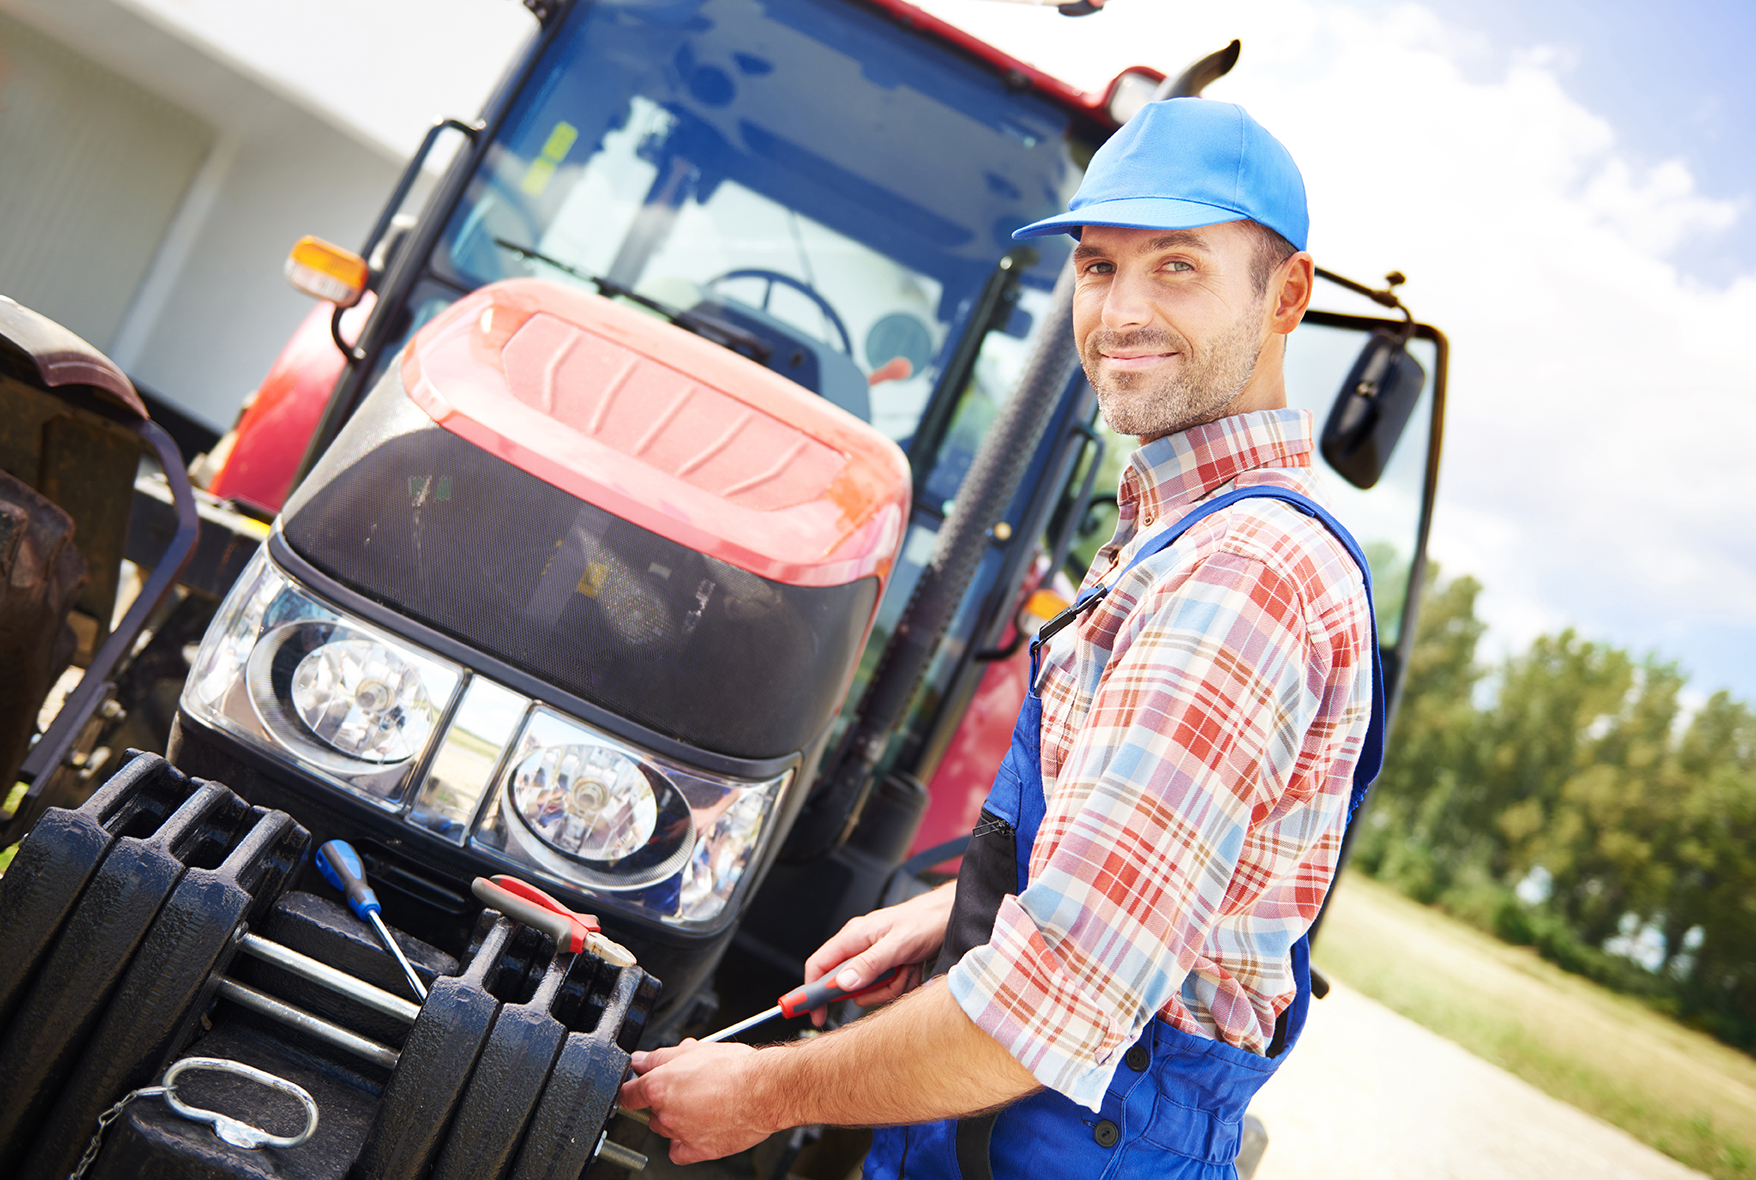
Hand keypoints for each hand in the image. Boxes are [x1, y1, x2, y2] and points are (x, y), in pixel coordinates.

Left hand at [621, 1040, 773, 1164]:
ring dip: (676, 1117)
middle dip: (664, 1099)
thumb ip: (659, 1056)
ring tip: (702, 1102)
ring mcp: (681, 1134)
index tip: (638, 1085)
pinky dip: (684, 1141)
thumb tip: (641, 1060)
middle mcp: (665, 1113)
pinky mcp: (699, 1150)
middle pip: (651, 1111)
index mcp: (659, 1087)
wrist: (764, 1090)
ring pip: (666, 1129)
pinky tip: (698, 1127)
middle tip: (687, 1085)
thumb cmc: (735, 1069)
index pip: (629, 1093)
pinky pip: (680, 1151)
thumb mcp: (693, 1050)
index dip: (633, 1087)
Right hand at [802, 882, 955, 1025]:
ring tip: (907, 969)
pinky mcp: (888, 965)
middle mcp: (860, 946)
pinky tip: (913, 969)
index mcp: (853, 936)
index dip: (811, 992)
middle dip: (870, 989)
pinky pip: (886, 987)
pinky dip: (901, 983)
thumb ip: (869, 964)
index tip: (814, 1014)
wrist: (949, 915)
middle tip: (889, 979)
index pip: (818, 966)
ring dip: (890, 986)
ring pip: (869, 989)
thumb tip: (842, 982)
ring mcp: (874, 956)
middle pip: (847, 984)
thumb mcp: (897, 944)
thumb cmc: (925, 920)